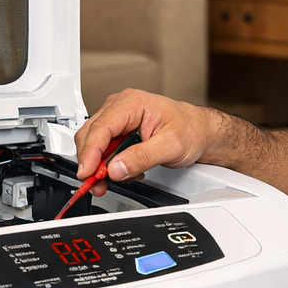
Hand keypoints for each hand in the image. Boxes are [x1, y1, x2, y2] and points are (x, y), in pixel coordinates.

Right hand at [73, 89, 219, 193]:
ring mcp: (117, 117)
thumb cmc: (190, 130)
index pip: (102, 127)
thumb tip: (115, 169)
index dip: (90, 152)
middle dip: (91, 162)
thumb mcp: (171, 146)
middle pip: (91, 134)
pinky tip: (123, 169)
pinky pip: (102, 148)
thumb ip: (142, 158)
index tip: (87, 173)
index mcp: (133, 103)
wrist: (199, 131)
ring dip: (99, 165)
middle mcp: (120, 106)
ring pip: (93, 142)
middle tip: (97, 184)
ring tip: (116, 178)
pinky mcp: (118, 130)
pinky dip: (107, 163)